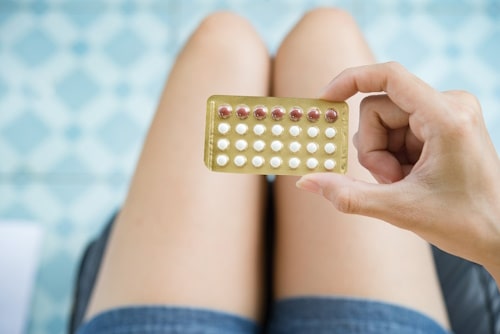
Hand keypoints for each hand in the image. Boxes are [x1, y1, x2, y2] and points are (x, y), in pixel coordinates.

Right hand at [297, 62, 499, 278]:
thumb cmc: (464, 223)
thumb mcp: (399, 210)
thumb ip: (348, 194)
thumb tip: (306, 182)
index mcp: (445, 117)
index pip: (389, 76)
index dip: (350, 81)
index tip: (325, 100)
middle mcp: (449, 105)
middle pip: (377, 110)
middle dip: (373, 149)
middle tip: (389, 181)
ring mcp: (447, 113)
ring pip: (384, 122)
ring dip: (382, 156)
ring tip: (402, 184)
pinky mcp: (443, 124)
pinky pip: (398, 131)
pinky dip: (393, 156)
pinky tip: (409, 179)